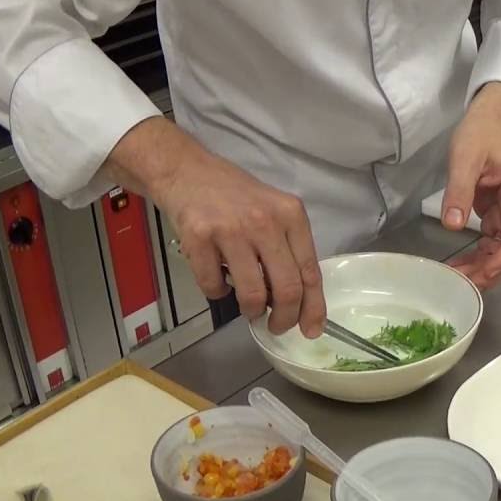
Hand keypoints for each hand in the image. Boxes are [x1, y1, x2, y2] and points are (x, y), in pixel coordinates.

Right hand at [104, 117, 326, 337]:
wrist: (187, 171)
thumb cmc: (234, 195)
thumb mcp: (273, 212)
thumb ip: (288, 248)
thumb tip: (298, 299)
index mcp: (292, 216)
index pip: (310, 271)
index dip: (313, 307)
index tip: (311, 329)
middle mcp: (266, 222)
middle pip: (287, 288)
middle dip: (284, 318)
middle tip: (276, 326)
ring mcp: (231, 230)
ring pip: (252, 294)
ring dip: (251, 310)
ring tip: (249, 307)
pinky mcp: (199, 238)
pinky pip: (214, 286)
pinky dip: (217, 292)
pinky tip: (218, 278)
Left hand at [443, 82, 500, 289]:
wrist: (488, 120)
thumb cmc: (480, 134)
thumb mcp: (465, 157)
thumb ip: (459, 191)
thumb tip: (452, 225)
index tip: (487, 273)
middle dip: (493, 269)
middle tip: (465, 285)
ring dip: (484, 267)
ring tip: (458, 281)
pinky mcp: (495, 215)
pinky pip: (490, 243)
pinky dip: (478, 257)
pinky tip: (460, 266)